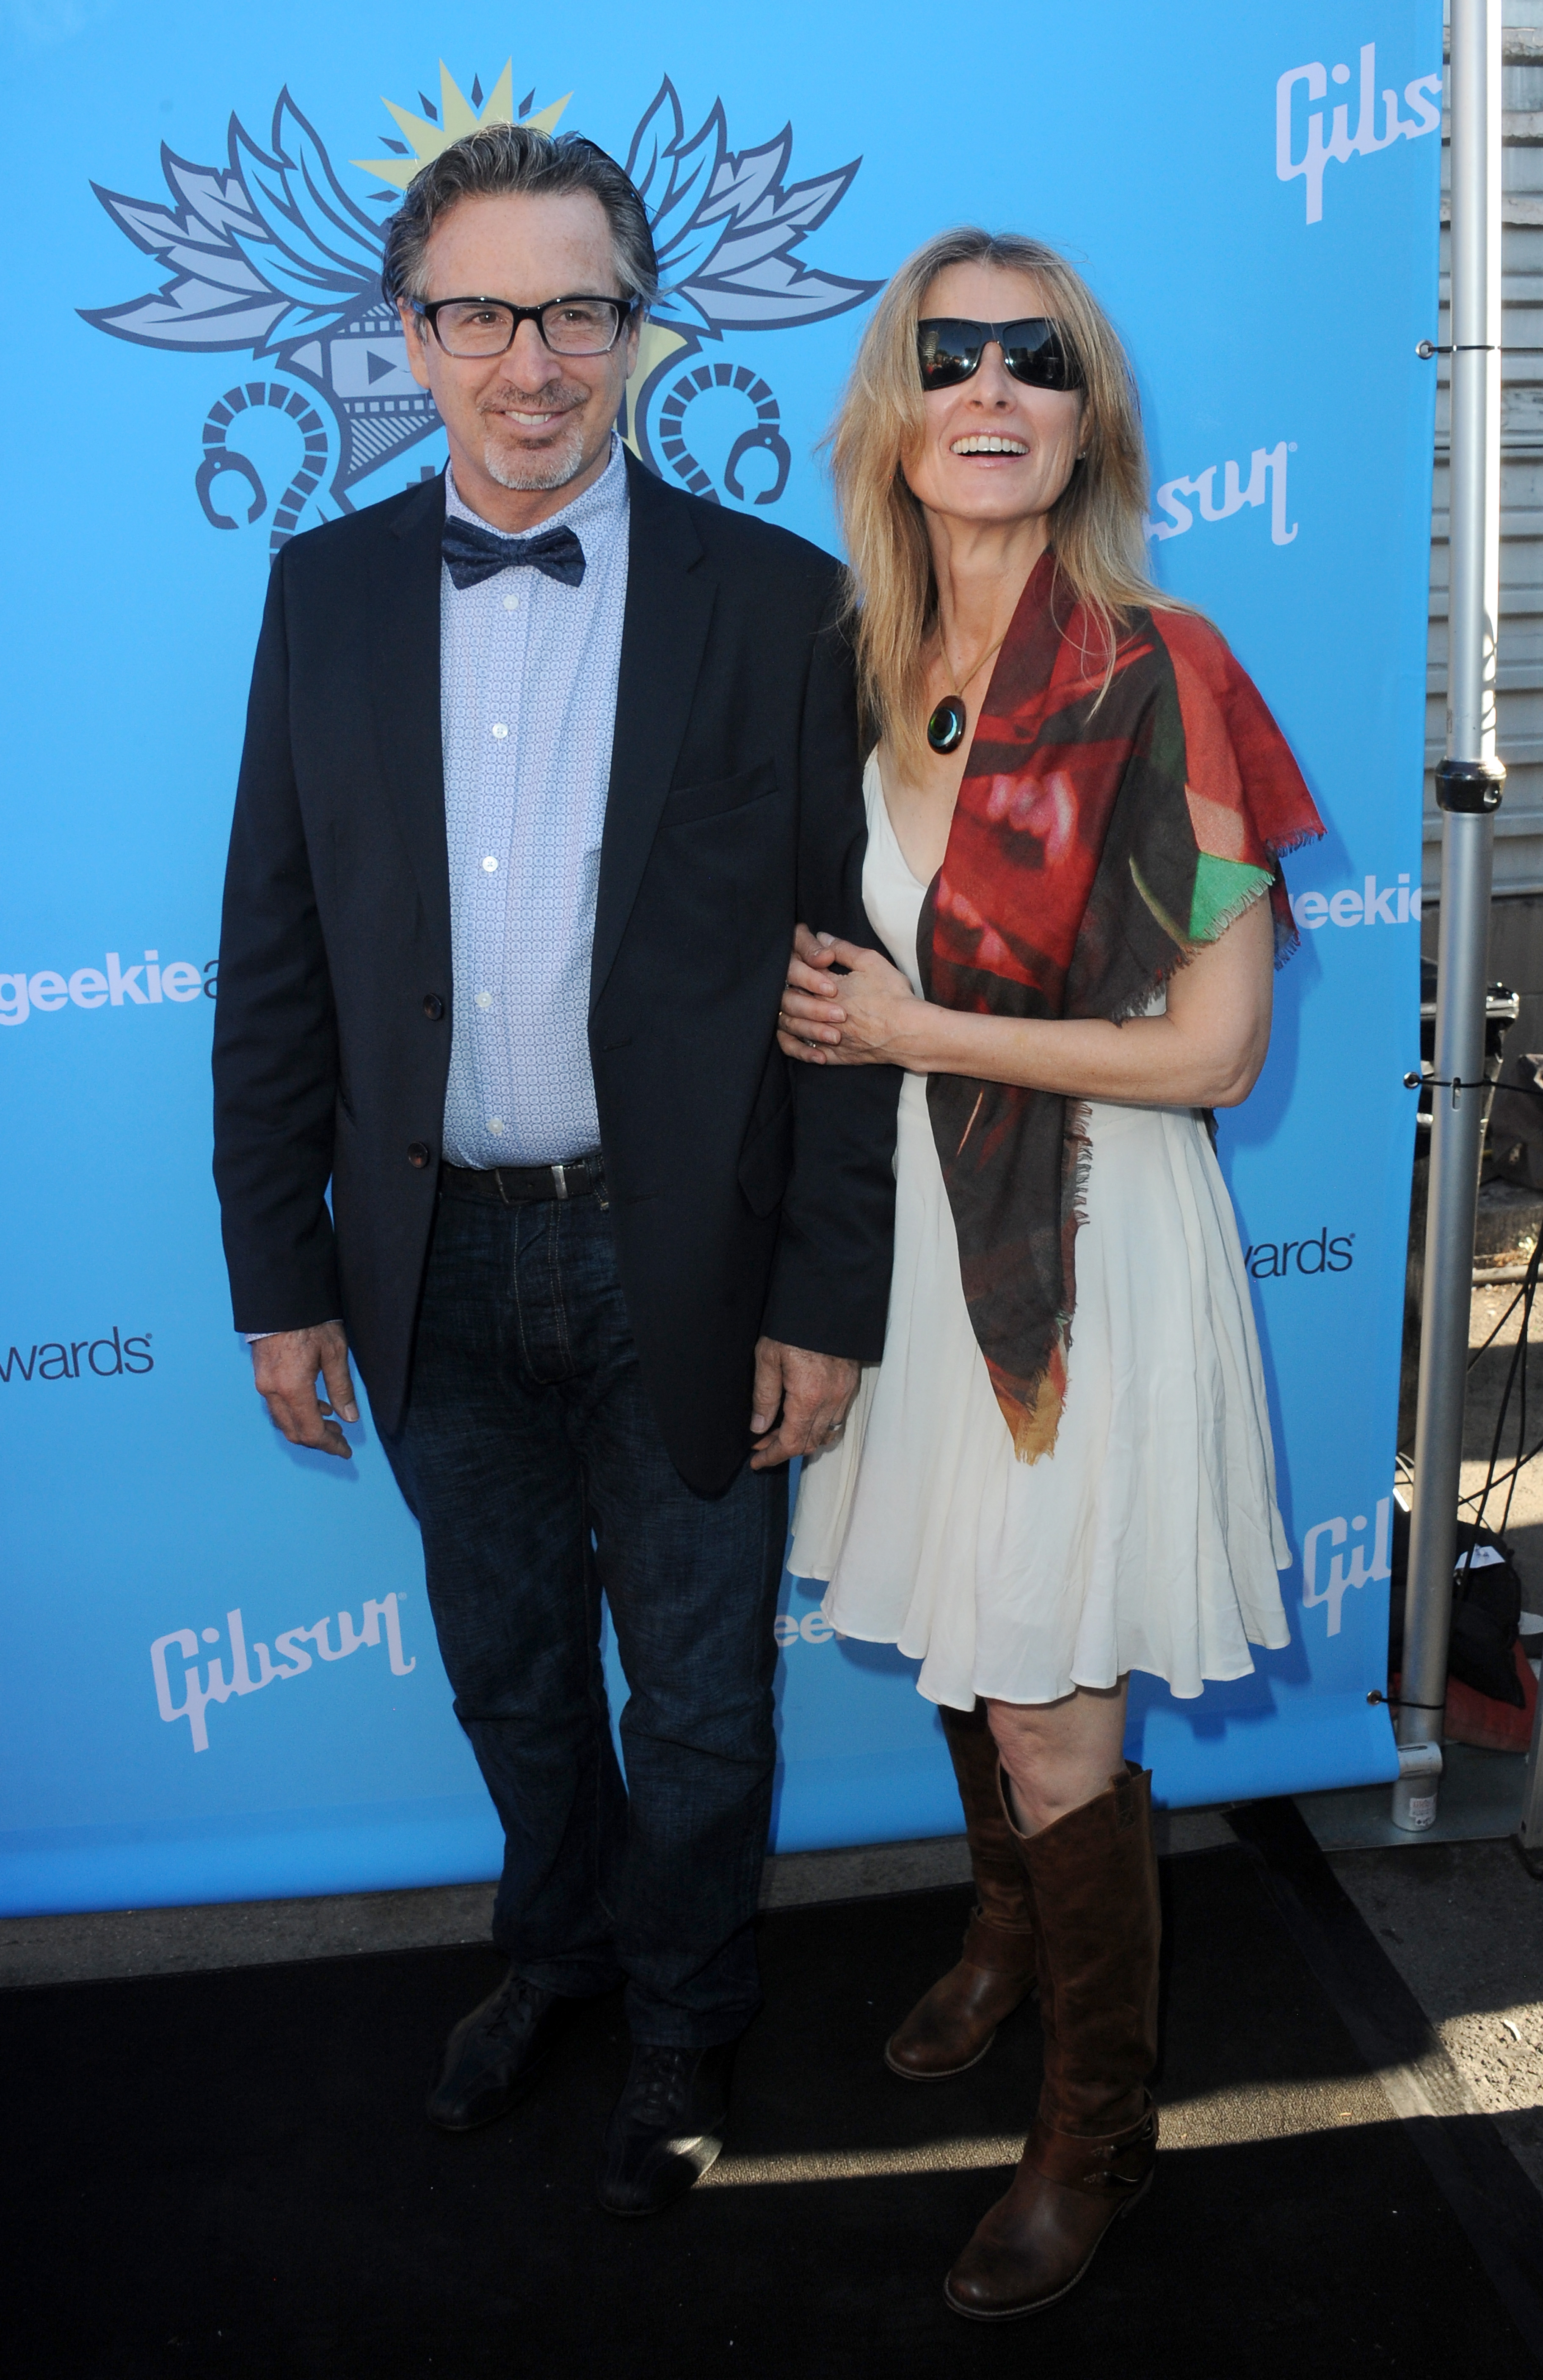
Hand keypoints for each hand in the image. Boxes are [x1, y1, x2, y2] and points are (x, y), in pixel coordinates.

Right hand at [251, 1321, 358, 1458]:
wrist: (279, 1297)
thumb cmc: (310, 1321)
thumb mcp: (334, 1353)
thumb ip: (341, 1388)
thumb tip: (350, 1417)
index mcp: (292, 1389)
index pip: (311, 1432)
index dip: (330, 1445)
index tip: (346, 1451)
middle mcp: (272, 1392)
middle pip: (294, 1432)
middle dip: (318, 1440)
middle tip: (341, 1438)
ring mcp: (263, 1384)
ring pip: (283, 1421)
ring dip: (306, 1427)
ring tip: (332, 1422)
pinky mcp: (260, 1376)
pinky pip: (276, 1406)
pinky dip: (296, 1413)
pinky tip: (315, 1405)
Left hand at [749, 1337, 859, 1468]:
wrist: (827, 1301)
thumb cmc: (794, 1327)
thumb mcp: (768, 1358)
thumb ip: (764, 1396)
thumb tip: (759, 1427)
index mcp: (808, 1397)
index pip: (791, 1443)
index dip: (772, 1456)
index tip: (756, 1461)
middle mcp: (831, 1401)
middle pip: (810, 1443)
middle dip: (784, 1449)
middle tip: (762, 1444)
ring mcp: (845, 1393)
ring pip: (826, 1434)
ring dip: (803, 1439)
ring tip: (780, 1431)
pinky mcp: (851, 1384)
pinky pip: (838, 1418)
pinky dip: (820, 1426)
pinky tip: (804, 1417)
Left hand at [777, 932, 925, 1068]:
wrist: (909, 1032)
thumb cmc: (893, 996)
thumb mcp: (871, 962)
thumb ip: (843, 949)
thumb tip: (822, 937)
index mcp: (828, 987)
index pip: (799, 972)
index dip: (797, 964)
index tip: (803, 961)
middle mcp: (822, 1012)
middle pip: (790, 1000)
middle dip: (789, 990)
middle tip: (795, 984)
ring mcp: (827, 1036)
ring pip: (792, 1027)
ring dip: (791, 1016)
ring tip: (794, 1009)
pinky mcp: (836, 1055)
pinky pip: (807, 1053)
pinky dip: (800, 1047)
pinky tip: (802, 1039)